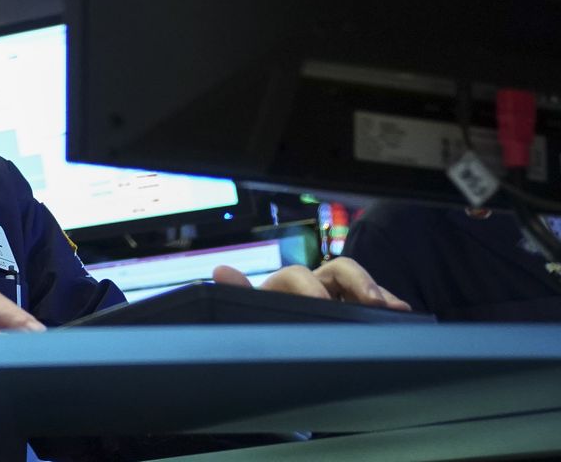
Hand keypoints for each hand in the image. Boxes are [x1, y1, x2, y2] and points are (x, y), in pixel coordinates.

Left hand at [213, 256, 410, 309]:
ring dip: (380, 293)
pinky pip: (377, 304)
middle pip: (340, 269)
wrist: (280, 355)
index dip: (309, 284)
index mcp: (286, 285)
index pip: (297, 274)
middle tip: (373, 301)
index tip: (320, 299)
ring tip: (397, 309)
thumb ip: (239, 294)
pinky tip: (403, 317)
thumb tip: (221, 271)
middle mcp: (316, 285)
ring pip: (363, 285)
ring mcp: (340, 297)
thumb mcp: (251, 313)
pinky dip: (390, 308)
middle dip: (359, 281)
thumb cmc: (265, 327)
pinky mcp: (358, 311)